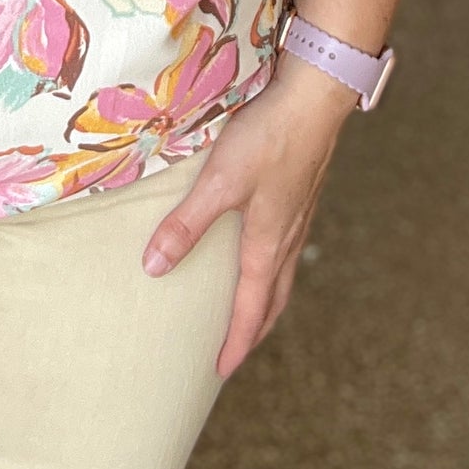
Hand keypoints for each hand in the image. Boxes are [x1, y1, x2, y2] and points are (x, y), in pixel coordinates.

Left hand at [141, 56, 358, 379]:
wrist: (314, 97)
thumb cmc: (268, 138)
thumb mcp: (220, 182)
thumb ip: (187, 224)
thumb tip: (154, 269)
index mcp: (269, 244)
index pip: (252, 308)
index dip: (236, 342)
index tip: (220, 370)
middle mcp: (288, 236)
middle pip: (274, 298)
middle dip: (256, 327)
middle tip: (236, 350)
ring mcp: (298, 213)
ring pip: (283, 270)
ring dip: (267, 296)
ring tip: (249, 305)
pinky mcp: (300, 190)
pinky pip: (287, 243)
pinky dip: (273, 263)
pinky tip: (263, 243)